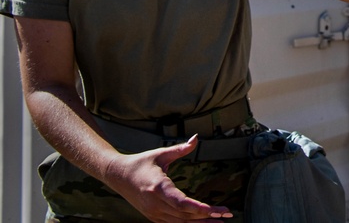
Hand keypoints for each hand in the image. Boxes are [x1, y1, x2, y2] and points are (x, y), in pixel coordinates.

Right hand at [102, 136, 232, 221]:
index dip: (200, 208)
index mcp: (158, 187)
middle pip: (184, 215)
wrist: (117, 175)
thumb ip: (180, 149)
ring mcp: (152, 212)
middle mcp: (155, 204)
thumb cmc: (141, 162)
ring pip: (180, 222)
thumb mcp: (160, 154)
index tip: (216, 210)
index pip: (182, 203)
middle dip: (207, 216)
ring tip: (220, 221)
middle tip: (227, 214)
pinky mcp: (152, 216)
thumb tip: (196, 138)